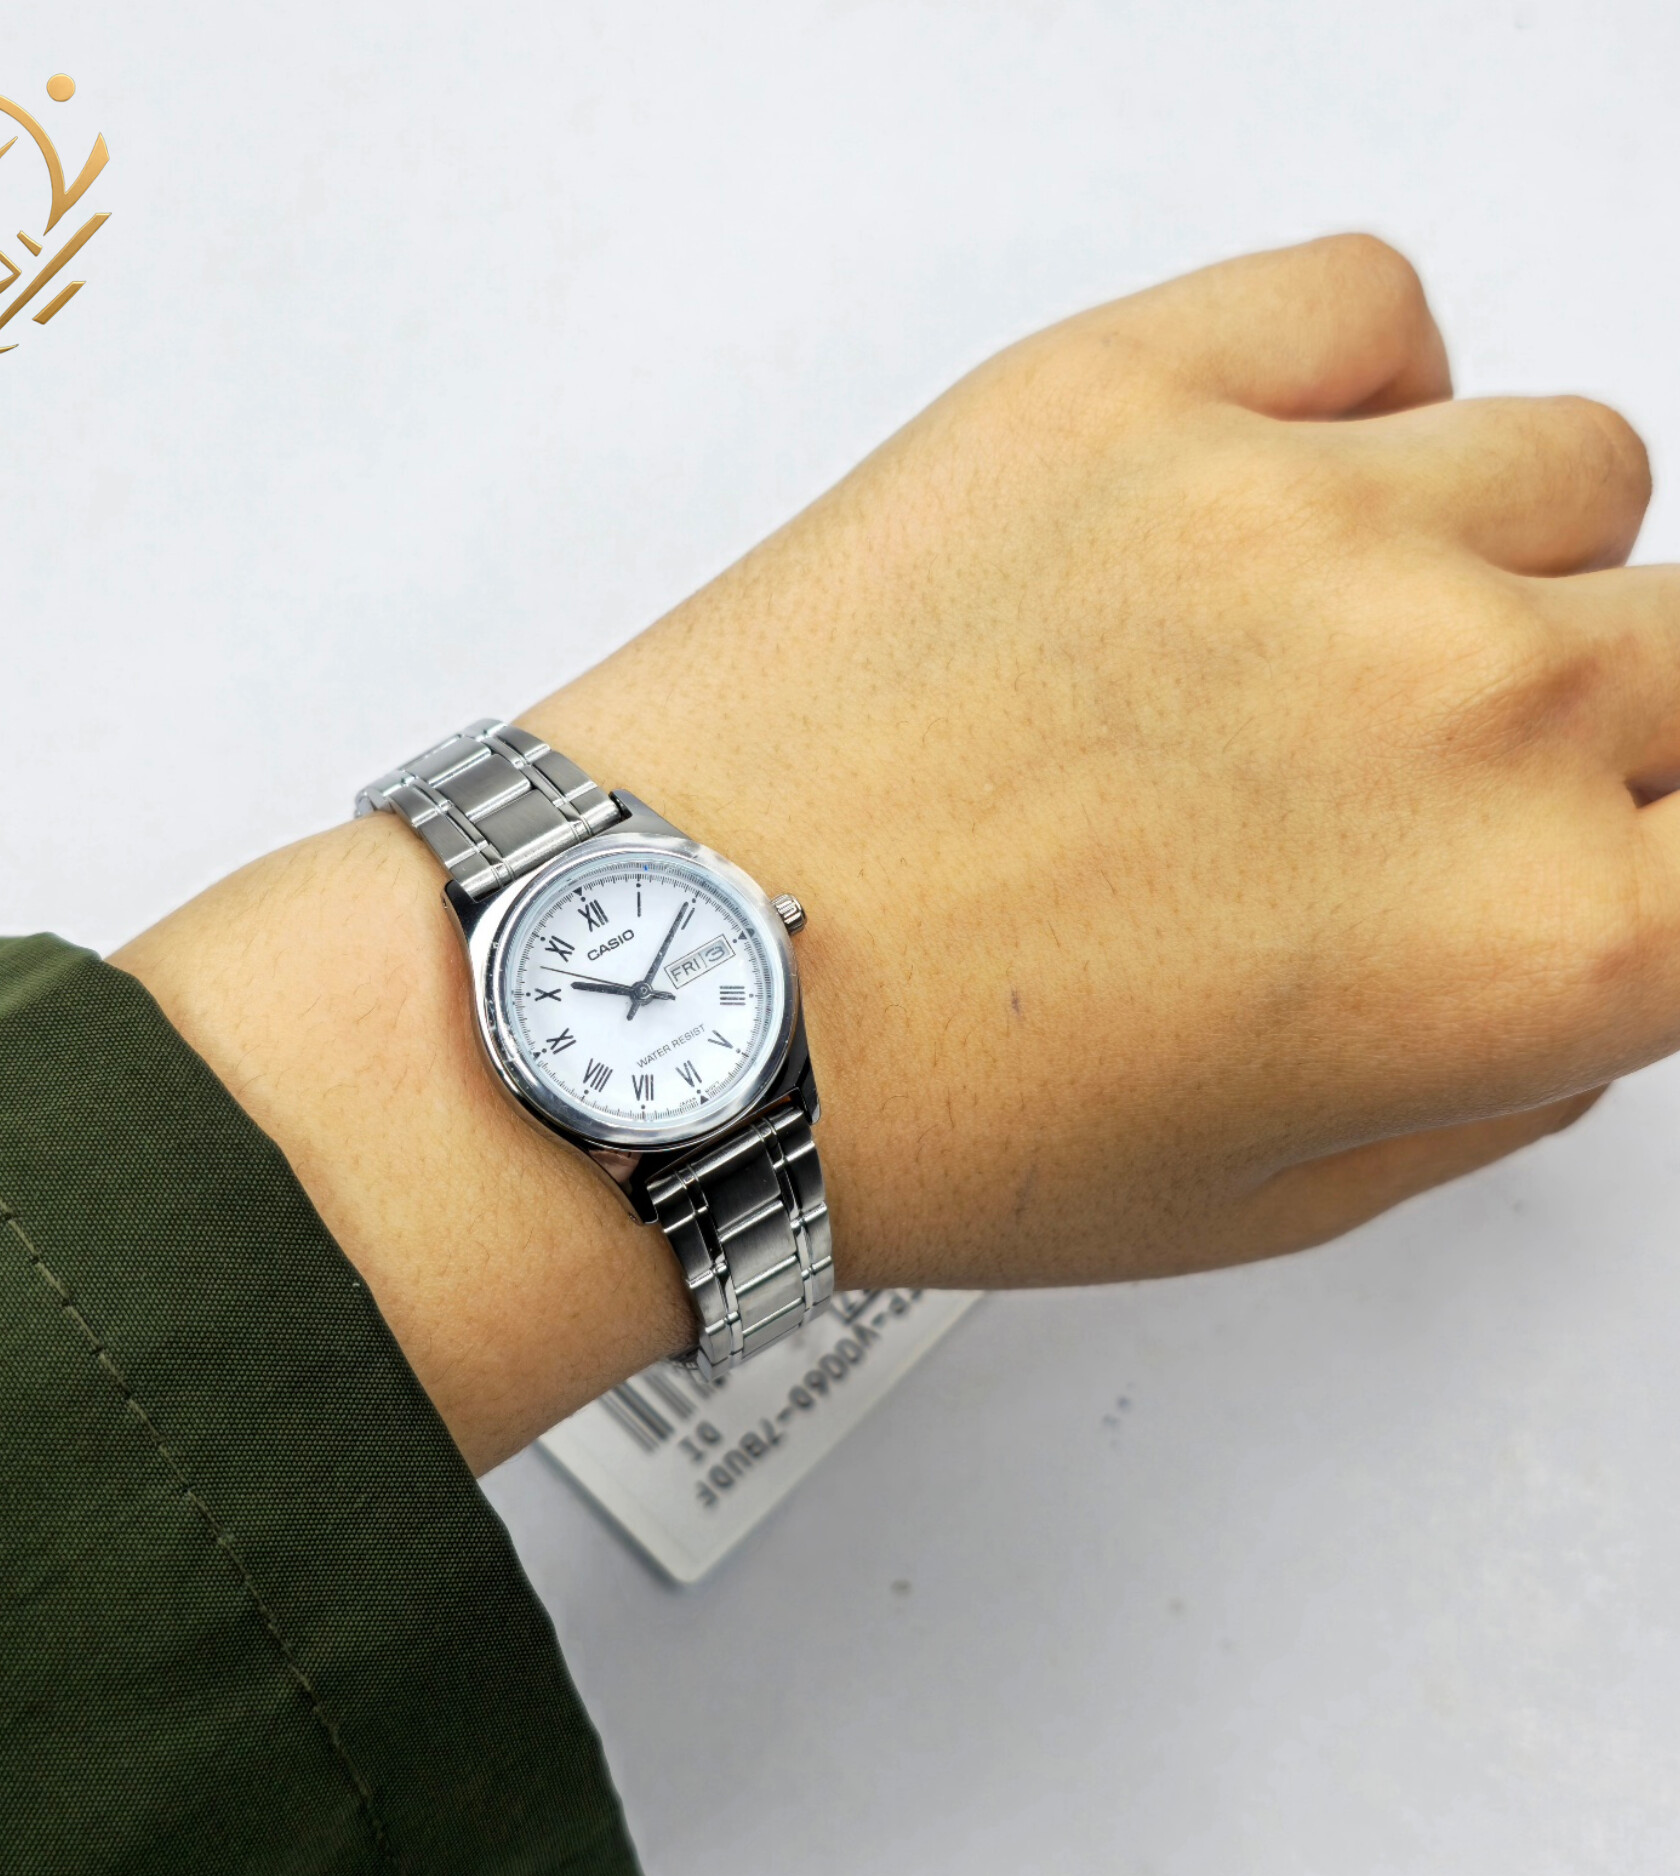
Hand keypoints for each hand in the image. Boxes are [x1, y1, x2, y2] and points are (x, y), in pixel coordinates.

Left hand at [118, 235, 1663, 1467]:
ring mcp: (1298, 516)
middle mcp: (1462, 702)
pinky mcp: (1124, 391)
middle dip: (1593, 725)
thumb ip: (1497, 1065)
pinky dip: (1343, 390)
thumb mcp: (1275, 1192)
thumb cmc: (925, 1115)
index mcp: (1528, 939)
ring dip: (1467, 558)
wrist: (671, 998)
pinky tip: (1238, 498)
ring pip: (1555, 462)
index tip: (1626, 838)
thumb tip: (1582, 952)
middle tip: (1409, 780)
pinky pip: (1366, 307)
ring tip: (1280, 648)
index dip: (1675, 846)